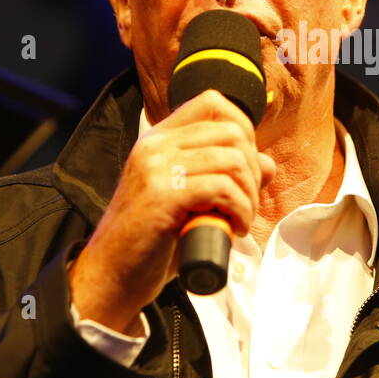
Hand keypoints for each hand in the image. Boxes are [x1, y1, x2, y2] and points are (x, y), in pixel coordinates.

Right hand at [68, 89, 275, 333]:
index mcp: (158, 139)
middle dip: (252, 169)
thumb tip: (267, 164)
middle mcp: (155, 146)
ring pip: (233, 160)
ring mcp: (156, 168)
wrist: (111, 275)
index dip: (244, 127)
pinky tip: (234, 229)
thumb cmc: (151, 241)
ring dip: (249, 195)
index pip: (212, 102)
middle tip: (247, 203)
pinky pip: (222, 189)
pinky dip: (240, 210)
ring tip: (241, 219)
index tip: (247, 165)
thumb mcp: (191, 200)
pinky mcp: (162, 195)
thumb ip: (224, 177)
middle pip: (231, 132)